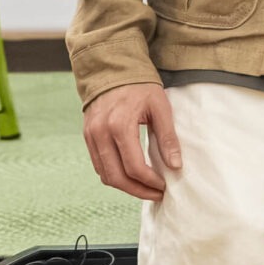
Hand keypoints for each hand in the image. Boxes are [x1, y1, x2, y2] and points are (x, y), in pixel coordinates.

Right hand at [83, 83, 180, 201]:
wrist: (113, 70)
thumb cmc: (140, 87)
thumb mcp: (160, 107)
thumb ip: (167, 137)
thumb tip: (175, 165)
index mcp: (120, 125)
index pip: (134, 166)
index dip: (150, 182)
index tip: (164, 186)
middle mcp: (101, 134)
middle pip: (116, 177)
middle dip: (137, 191)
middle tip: (156, 194)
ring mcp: (91, 136)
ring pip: (105, 175)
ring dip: (125, 186)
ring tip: (146, 188)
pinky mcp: (88, 137)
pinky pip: (98, 165)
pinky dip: (114, 175)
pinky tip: (131, 176)